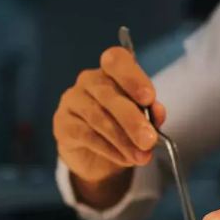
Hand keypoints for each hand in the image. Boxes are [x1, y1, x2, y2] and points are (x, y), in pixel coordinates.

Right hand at [53, 47, 166, 183]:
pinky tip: (125, 159)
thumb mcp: (143, 119)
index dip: (133, 78)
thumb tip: (158, 112)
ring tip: (142, 156)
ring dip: (124, 140)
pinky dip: (110, 149)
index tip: (149, 98)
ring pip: (99, 118)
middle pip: (109, 95)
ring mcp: (72, 100)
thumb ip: (151, 113)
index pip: (117, 60)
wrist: (98, 155)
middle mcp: (89, 80)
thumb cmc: (123, 127)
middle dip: (133, 120)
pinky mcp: (62, 124)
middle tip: (149, 140)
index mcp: (112, 71)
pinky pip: (87, 136)